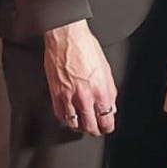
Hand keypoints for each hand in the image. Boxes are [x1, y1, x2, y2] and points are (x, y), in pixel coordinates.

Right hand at [44, 19, 116, 134]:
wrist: (66, 37)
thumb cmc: (86, 47)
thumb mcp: (106, 69)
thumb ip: (109, 90)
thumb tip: (110, 105)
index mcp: (101, 90)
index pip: (107, 120)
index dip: (107, 127)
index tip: (107, 127)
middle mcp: (85, 96)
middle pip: (90, 126)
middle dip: (94, 131)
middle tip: (95, 129)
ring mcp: (69, 96)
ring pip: (74, 124)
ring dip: (79, 127)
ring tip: (82, 125)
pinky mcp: (55, 93)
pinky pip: (60, 114)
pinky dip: (65, 118)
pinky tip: (68, 116)